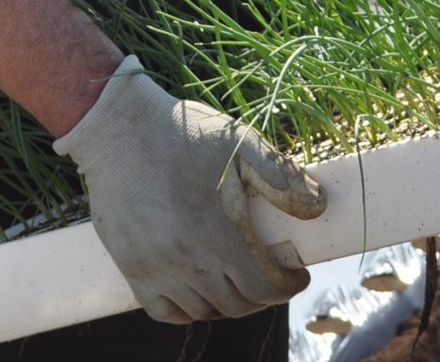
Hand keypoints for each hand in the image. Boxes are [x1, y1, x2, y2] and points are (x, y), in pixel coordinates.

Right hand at [53, 56, 326, 323]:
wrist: (121, 129)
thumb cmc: (187, 134)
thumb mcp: (243, 143)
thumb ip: (282, 178)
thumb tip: (317, 208)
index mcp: (221, 233)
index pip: (265, 287)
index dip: (288, 286)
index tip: (298, 274)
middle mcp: (189, 260)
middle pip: (237, 304)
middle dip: (264, 295)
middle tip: (273, 275)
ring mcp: (157, 269)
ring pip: (203, 311)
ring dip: (229, 303)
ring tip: (240, 281)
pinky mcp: (131, 268)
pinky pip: (164, 311)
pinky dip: (187, 310)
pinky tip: (200, 291)